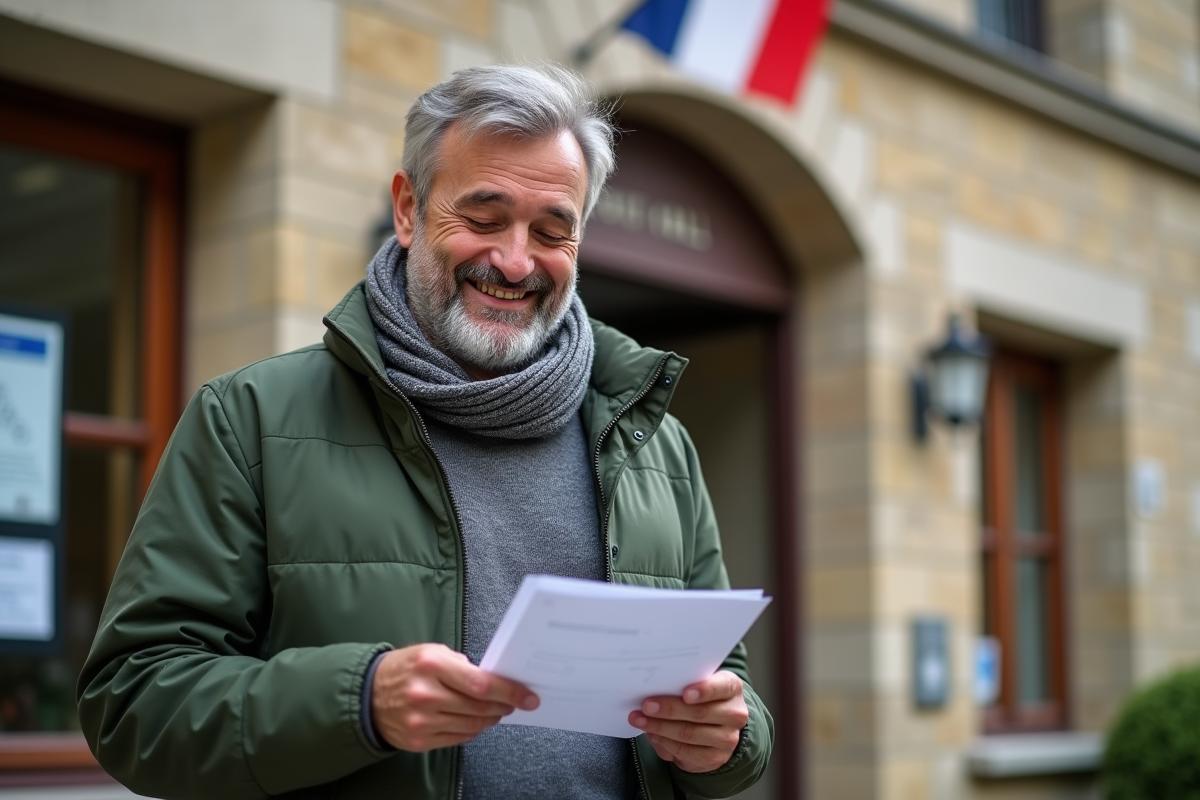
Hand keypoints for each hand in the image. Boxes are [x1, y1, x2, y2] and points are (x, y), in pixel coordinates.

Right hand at [370, 643, 538, 751]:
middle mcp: (425, 694)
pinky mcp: (419, 740)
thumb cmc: (405, 669)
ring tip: (497, 711)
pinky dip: (473, 730)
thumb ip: (462, 665)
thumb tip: (494, 680)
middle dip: (504, 705)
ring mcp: (421, 721)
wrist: (367, 695)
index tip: (527, 696)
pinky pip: (458, 738)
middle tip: (515, 702)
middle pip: (479, 706)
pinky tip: (477, 721)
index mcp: (431, 665)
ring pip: (472, 724)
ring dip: (490, 718)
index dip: (509, 691)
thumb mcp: (431, 652)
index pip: (481, 683)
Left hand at [628, 670, 747, 772]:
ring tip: (640, 720)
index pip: (722, 687)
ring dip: (660, 727)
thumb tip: (655, 692)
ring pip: (689, 734)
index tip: (685, 693)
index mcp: (732, 688)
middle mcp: (734, 714)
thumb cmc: (701, 699)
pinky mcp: (715, 758)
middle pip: (700, 713)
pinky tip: (652, 734)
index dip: (704, 690)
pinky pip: (685, 751)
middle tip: (646, 705)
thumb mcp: (698, 685)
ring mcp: (727, 738)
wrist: (717, 727)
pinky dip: (664, 742)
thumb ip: (682, 684)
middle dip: (669, 709)